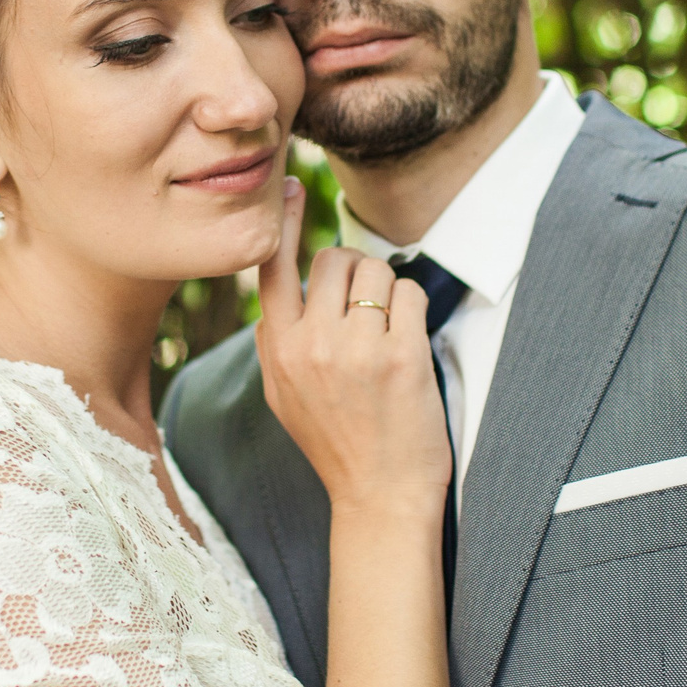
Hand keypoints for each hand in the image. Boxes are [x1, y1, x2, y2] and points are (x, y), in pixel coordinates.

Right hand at [253, 178, 451, 522]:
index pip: (270, 268)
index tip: (290, 187)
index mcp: (277, 350)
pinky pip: (411, 294)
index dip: (284, 222)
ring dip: (390, 292)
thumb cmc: (338, 445)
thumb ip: (277, 341)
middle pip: (334, 260)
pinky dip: (415, 311)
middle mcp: (309, 345)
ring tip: (389, 334)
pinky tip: (409, 345)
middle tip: (368, 309)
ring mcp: (354, 349)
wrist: (379, 499)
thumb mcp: (283, 395)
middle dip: (357, 273)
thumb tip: (280, 291)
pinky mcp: (400, 355)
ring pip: (375, 271)